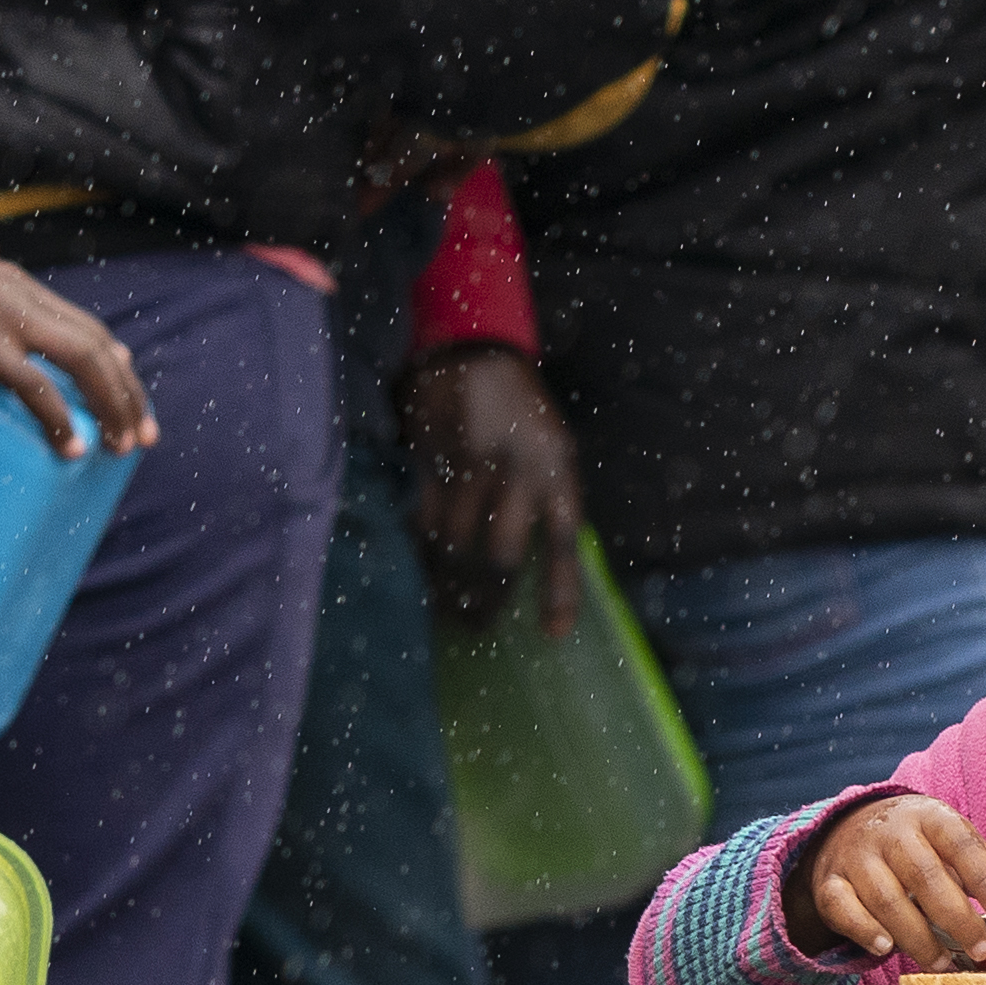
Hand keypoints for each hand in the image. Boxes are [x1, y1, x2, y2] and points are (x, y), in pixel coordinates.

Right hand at [0, 252, 156, 457]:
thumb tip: (20, 363)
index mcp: (21, 287)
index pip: (88, 326)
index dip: (118, 366)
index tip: (132, 399)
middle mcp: (22, 297)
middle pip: (97, 344)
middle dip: (127, 393)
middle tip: (142, 436)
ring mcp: (4, 321)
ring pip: (82, 359)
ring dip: (110, 404)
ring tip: (120, 446)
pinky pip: (35, 388)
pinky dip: (61, 419)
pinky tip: (74, 448)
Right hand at [401, 346, 584, 636]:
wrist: (471, 350)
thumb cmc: (519, 410)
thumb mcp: (553, 446)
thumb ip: (551, 499)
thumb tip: (545, 572)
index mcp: (556, 467)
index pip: (563, 540)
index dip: (559, 591)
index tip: (552, 633)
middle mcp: (518, 467)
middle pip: (503, 555)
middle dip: (488, 599)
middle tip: (477, 624)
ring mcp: (471, 464)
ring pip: (457, 545)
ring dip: (449, 584)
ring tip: (446, 606)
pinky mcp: (431, 460)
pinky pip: (424, 522)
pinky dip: (422, 552)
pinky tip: (422, 569)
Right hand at [790, 793, 985, 966]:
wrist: (848, 828)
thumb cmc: (917, 845)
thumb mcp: (956, 847)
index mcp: (929, 817)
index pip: (961, 845)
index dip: (985, 880)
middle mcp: (890, 832)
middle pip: (925, 877)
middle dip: (957, 919)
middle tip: (981, 951)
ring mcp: (855, 857)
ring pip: (887, 900)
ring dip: (918, 938)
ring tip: (944, 962)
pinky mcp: (829, 883)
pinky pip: (844, 910)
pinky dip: (866, 931)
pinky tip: (887, 949)